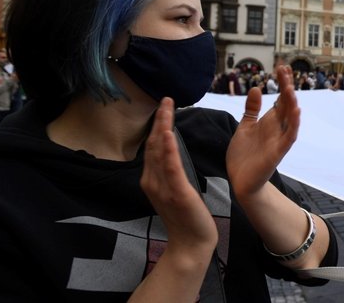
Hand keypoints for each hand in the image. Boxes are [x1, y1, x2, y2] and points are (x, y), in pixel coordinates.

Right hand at [141, 98, 217, 258]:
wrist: (191, 244)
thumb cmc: (185, 217)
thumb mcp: (173, 190)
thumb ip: (168, 172)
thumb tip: (168, 153)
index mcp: (152, 179)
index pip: (153, 146)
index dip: (158, 125)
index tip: (164, 106)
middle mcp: (152, 181)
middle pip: (153, 144)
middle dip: (160, 120)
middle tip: (167, 99)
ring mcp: (162, 187)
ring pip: (159, 152)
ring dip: (162, 128)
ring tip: (167, 108)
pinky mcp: (176, 193)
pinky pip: (170, 168)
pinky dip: (167, 150)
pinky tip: (167, 134)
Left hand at [226, 65, 299, 197]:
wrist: (240, 181)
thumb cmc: (244, 156)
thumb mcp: (244, 127)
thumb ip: (251, 109)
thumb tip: (256, 88)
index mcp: (269, 121)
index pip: (279, 98)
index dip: (281, 83)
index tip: (281, 67)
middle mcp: (277, 128)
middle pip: (286, 103)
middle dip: (286, 86)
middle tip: (284, 69)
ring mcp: (279, 139)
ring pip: (290, 117)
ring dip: (291, 102)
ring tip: (289, 86)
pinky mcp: (278, 152)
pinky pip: (290, 136)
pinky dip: (294, 123)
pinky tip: (295, 110)